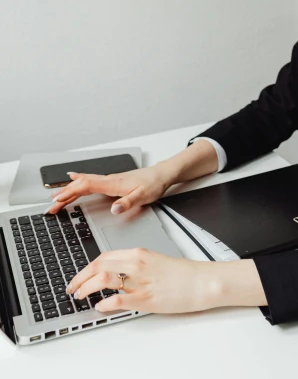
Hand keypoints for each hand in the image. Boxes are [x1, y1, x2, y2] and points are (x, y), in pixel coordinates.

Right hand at [45, 165, 172, 215]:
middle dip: (64, 194)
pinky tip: (73, 179)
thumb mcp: (143, 196)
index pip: (86, 187)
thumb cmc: (153, 184)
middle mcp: (109, 180)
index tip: (57, 200)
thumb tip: (114, 209)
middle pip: (81, 185)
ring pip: (84, 183)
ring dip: (69, 190)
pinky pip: (90, 181)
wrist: (161, 174)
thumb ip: (128, 203)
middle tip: (50, 205)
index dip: (70, 193)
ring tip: (55, 197)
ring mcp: (109, 180)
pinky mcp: (112, 182)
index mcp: (113, 183)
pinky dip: (79, 182)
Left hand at [66, 248, 209, 313]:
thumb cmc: (182, 274)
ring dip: (86, 288)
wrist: (202, 281)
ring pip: (103, 278)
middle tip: (72, 288)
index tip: (79, 276)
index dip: (86, 267)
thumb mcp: (155, 263)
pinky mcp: (146, 298)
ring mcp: (140, 280)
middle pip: (98, 265)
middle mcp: (137, 263)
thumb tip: (117, 276)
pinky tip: (101, 307)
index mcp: (139, 253)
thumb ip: (135, 267)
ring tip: (81, 296)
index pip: (104, 256)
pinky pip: (118, 299)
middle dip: (80, 277)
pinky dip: (104, 304)